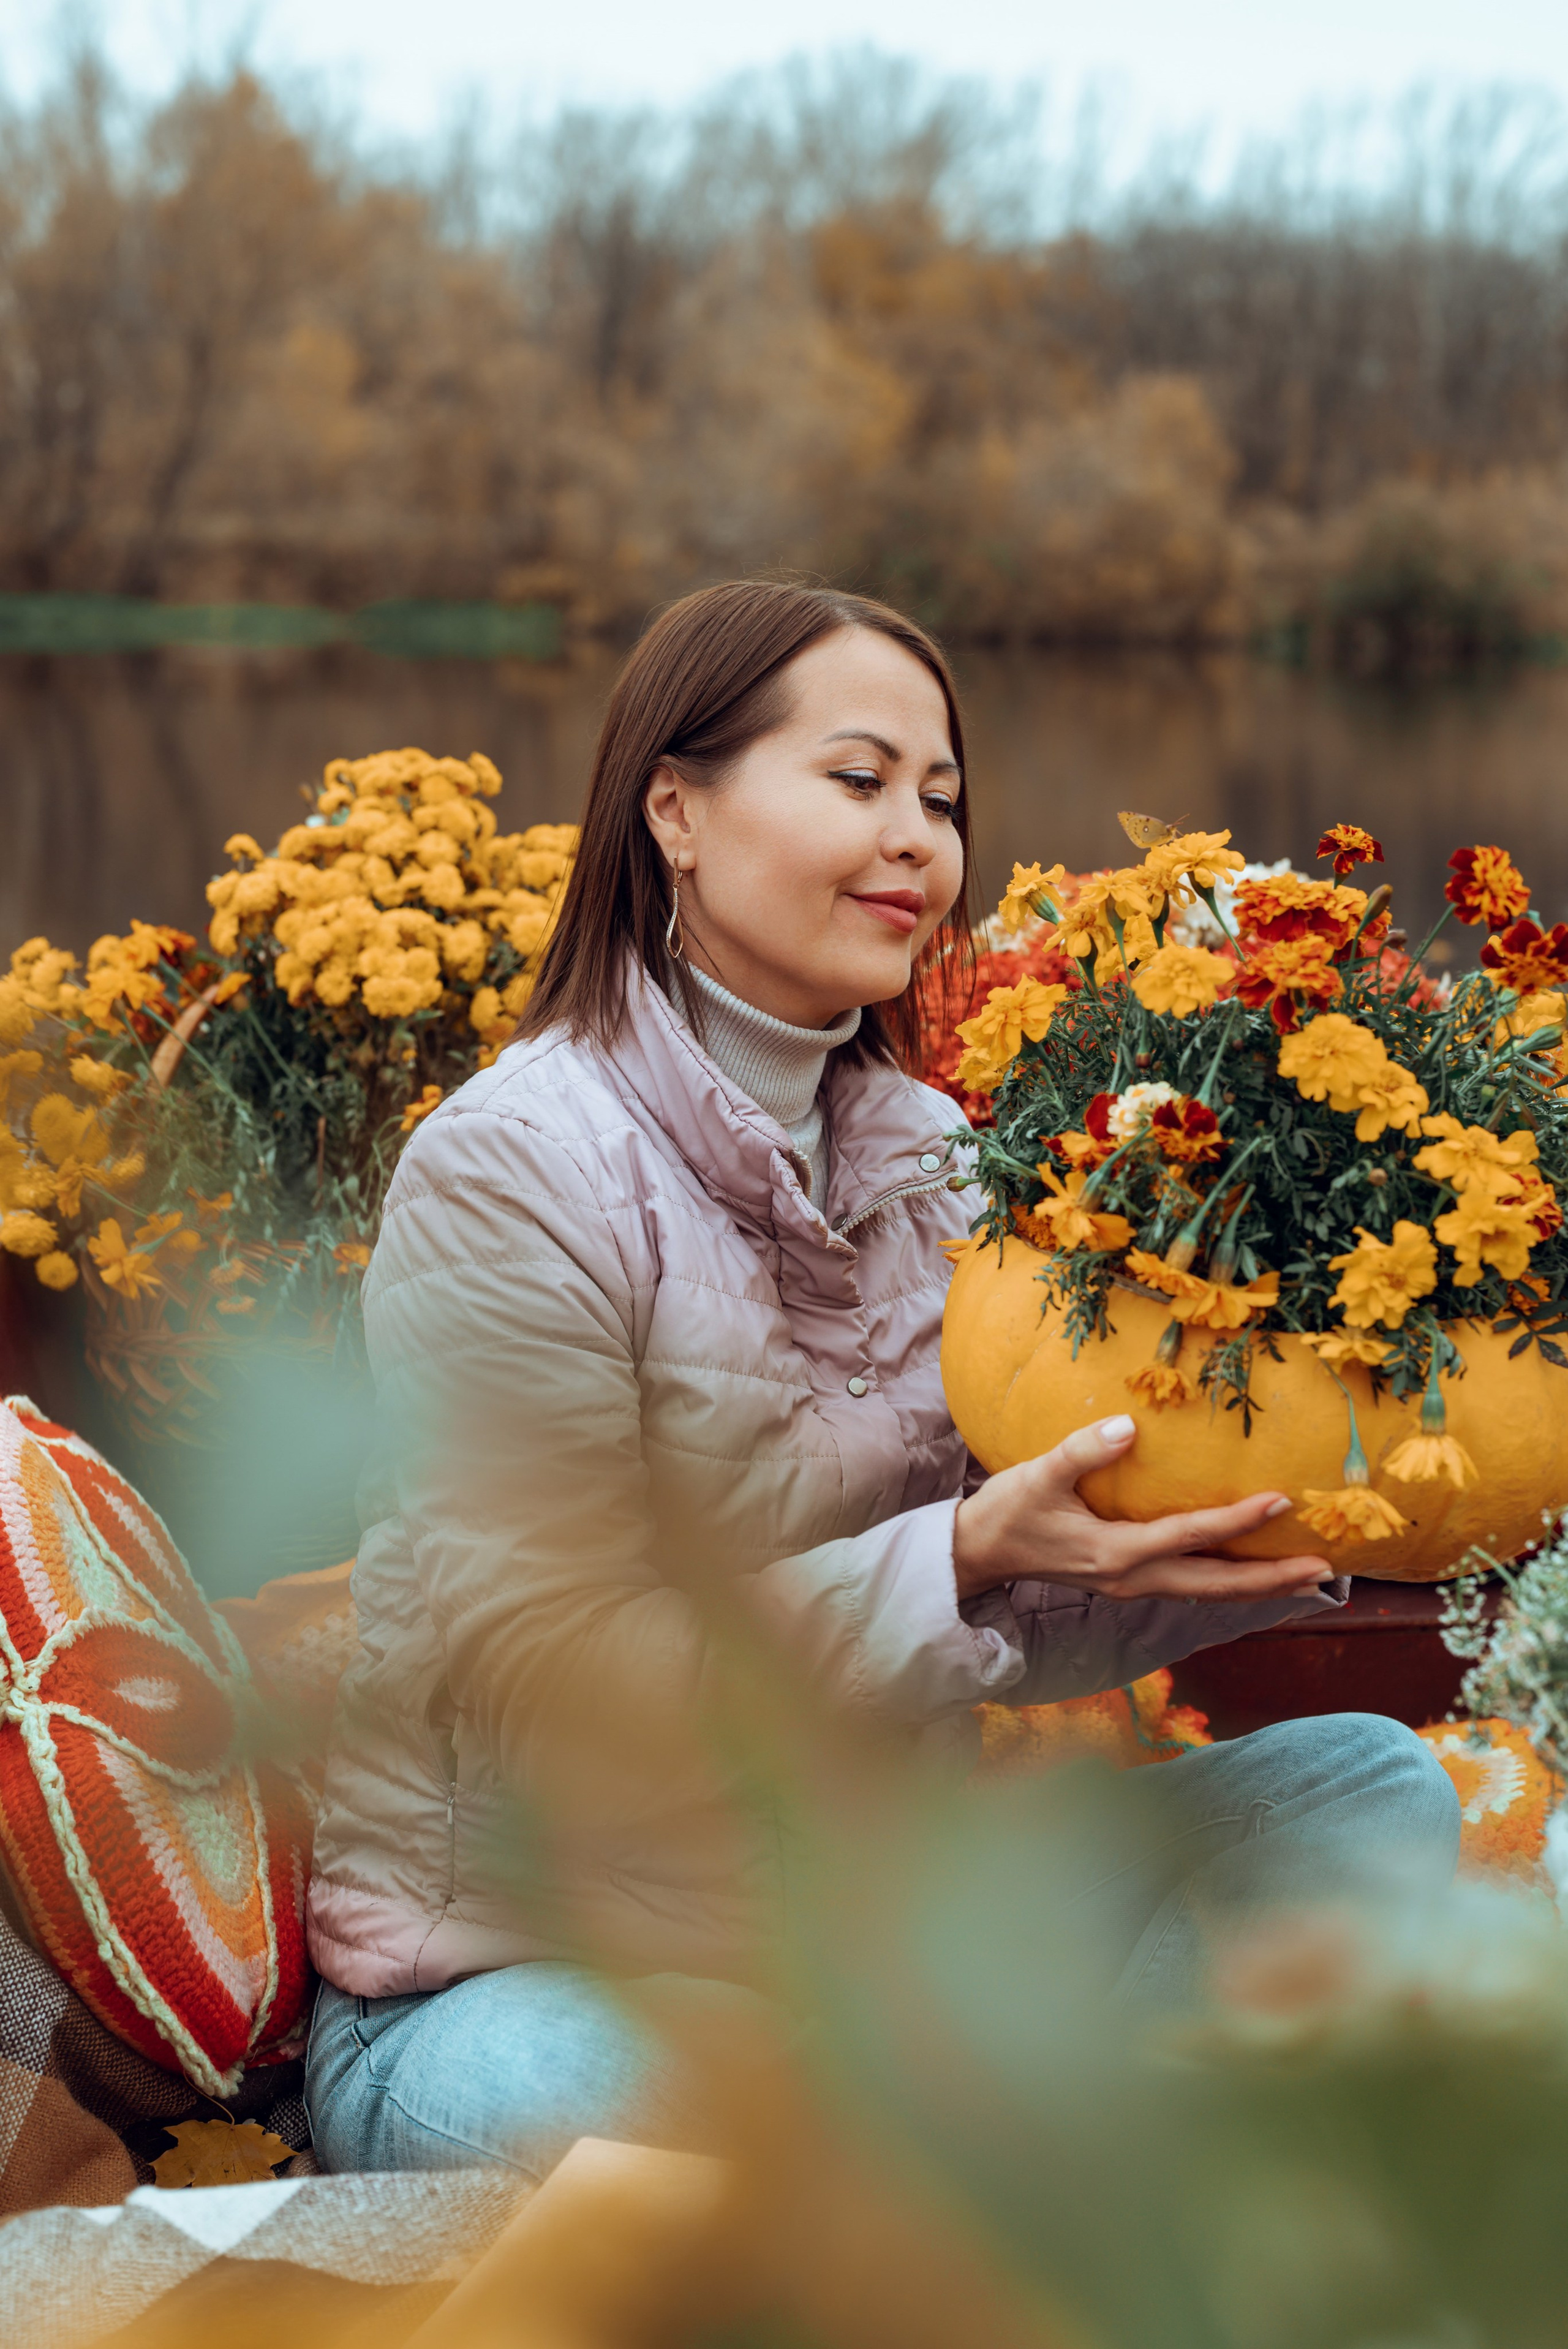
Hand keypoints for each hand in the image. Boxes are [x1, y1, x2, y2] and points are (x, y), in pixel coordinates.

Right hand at [952, 1414, 1332, 1606]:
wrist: (980, 1552)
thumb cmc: (1008, 1510)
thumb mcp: (1038, 1475)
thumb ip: (1083, 1450)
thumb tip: (1129, 1426)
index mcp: (1115, 1554)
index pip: (1190, 1537)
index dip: (1237, 1521)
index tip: (1280, 1501)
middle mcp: (1132, 1580)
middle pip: (1215, 1586)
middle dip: (1271, 1579)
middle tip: (1323, 1571)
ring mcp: (1132, 1586)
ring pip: (1208, 1592)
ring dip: (1258, 1586)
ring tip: (1307, 1578)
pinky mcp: (1130, 1582)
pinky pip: (1192, 1585)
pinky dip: (1229, 1581)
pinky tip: (1251, 1569)